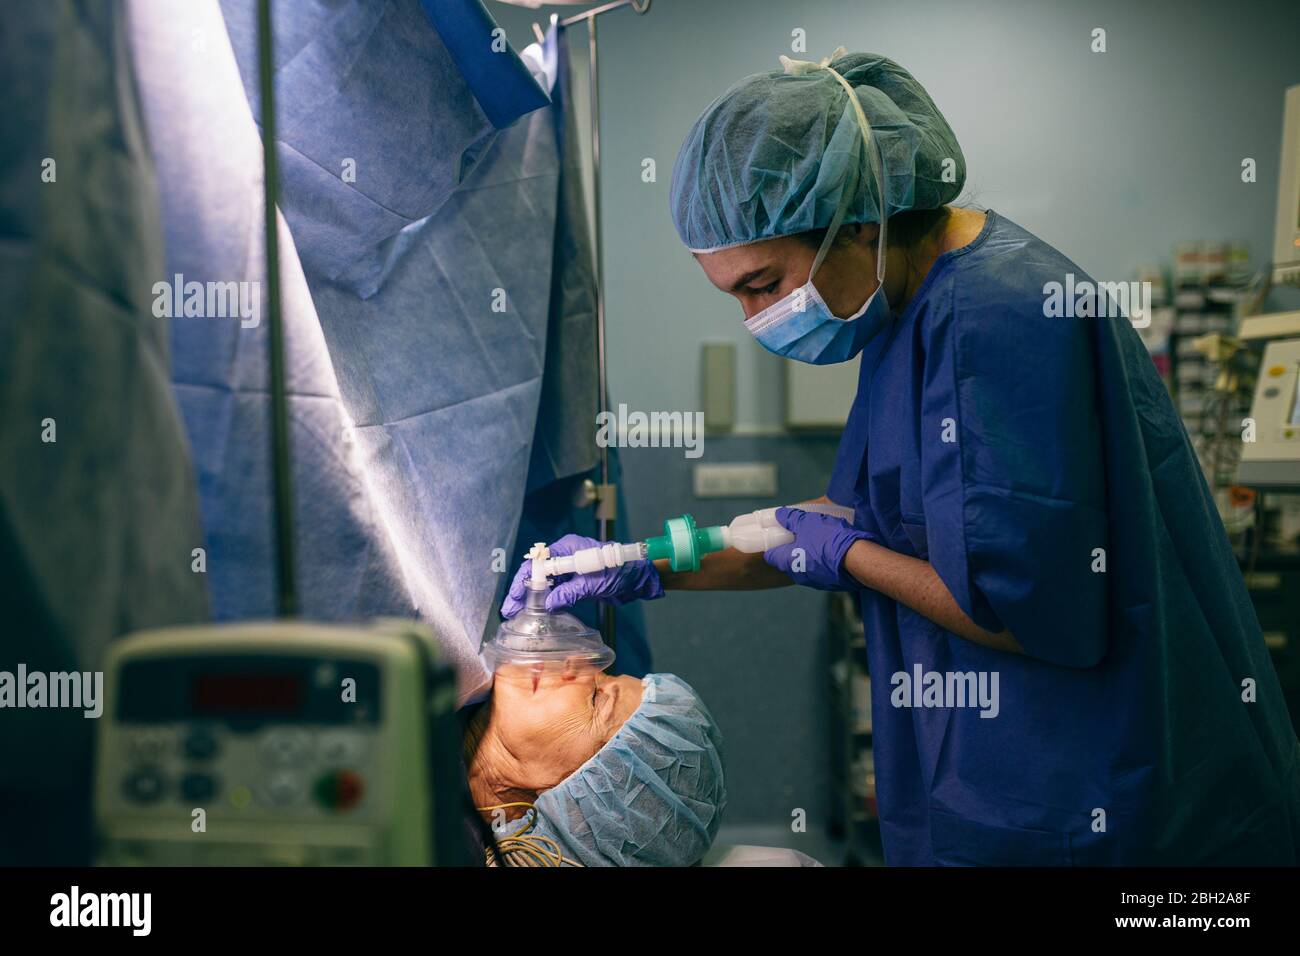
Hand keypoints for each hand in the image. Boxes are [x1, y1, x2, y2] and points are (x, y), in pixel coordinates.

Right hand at [501, 533, 664, 617]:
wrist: (639, 578)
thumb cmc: (620, 572)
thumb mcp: (593, 582)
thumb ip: (569, 592)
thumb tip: (547, 604)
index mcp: (567, 549)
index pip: (538, 564)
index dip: (523, 582)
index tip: (514, 599)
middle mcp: (565, 557)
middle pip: (538, 574)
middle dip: (523, 592)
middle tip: (510, 611)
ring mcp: (571, 570)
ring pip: (545, 585)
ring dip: (533, 599)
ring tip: (519, 615)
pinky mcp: (577, 583)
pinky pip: (557, 592)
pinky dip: (547, 601)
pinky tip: (539, 613)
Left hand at [763, 507, 869, 591]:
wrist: (858, 560)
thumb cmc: (828, 539)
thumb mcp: (808, 522)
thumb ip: (791, 519)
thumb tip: (779, 514)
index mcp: (788, 562)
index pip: (770, 556)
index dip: (773, 545)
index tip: (779, 535)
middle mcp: (798, 575)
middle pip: (788, 562)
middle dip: (792, 550)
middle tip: (801, 535)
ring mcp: (815, 582)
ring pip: (806, 567)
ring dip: (809, 556)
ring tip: (819, 541)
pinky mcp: (830, 585)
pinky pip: (821, 572)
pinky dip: (823, 563)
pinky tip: (832, 552)